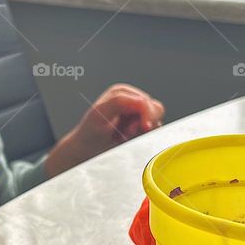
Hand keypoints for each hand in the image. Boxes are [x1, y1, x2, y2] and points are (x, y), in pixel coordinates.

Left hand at [45, 84, 164, 176]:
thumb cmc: (90, 132)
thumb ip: (119, 101)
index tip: (131, 131)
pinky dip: (143, 137)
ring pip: (157, 121)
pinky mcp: (141, 127)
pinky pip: (154, 131)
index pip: (146, 102)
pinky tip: (128, 139)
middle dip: (143, 124)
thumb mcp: (100, 113)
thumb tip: (142, 102)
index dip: (143, 117)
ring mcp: (137, 114)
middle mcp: (132, 100)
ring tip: (124, 136)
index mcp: (122, 92)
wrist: (86, 151)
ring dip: (142, 132)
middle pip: (156, 109)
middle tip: (125, 134)